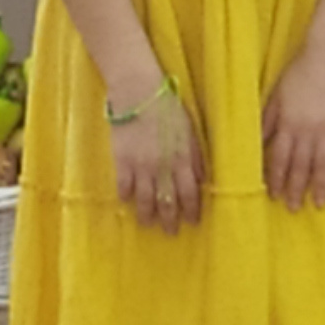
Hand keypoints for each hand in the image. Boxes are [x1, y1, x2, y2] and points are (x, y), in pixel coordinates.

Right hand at [109, 80, 204, 232]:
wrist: (139, 92)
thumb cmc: (169, 107)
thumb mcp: (190, 130)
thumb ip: (196, 156)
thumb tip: (202, 178)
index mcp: (183, 158)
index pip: (190, 192)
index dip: (192, 209)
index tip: (193, 221)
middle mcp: (163, 167)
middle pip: (167, 201)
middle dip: (170, 219)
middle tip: (171, 233)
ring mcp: (141, 166)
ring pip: (145, 199)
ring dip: (148, 215)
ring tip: (148, 224)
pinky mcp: (122, 161)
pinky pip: (123, 186)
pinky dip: (126, 196)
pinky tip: (127, 203)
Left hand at [260, 32, 324, 209]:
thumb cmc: (299, 71)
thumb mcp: (276, 94)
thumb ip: (267, 120)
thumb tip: (256, 142)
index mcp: (286, 123)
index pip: (278, 158)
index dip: (275, 178)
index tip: (273, 195)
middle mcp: (305, 130)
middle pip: (299, 166)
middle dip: (295, 188)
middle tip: (293, 208)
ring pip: (322, 163)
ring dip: (320, 185)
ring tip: (320, 204)